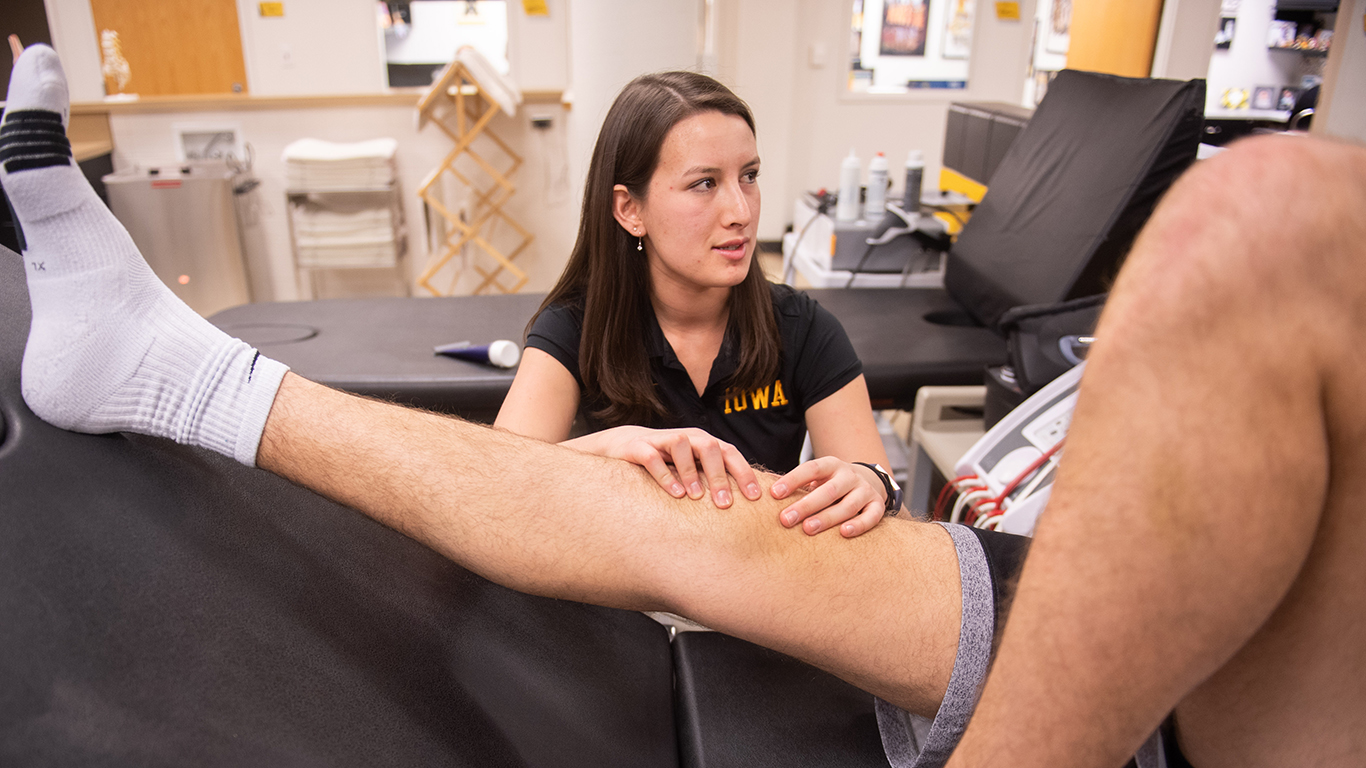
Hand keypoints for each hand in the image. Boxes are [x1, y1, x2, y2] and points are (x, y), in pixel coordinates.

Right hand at [563, 426, 761, 507]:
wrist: (625, 445)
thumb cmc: (669, 463)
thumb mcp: (694, 469)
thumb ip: (715, 480)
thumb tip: (750, 504)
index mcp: (704, 444)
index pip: (730, 453)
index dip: (744, 473)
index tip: (754, 498)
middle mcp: (688, 438)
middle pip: (710, 448)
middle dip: (719, 476)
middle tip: (725, 504)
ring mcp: (663, 440)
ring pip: (683, 446)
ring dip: (691, 472)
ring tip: (695, 497)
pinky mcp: (640, 447)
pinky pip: (653, 457)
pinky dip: (664, 474)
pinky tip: (674, 493)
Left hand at [770, 457, 886, 536]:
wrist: (868, 481)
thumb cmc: (831, 484)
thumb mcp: (816, 478)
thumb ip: (796, 485)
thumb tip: (761, 488)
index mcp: (831, 465)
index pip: (811, 469)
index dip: (792, 480)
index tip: (774, 494)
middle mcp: (849, 476)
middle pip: (828, 490)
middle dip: (806, 505)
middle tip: (785, 519)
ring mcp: (865, 490)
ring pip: (848, 504)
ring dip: (828, 518)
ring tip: (808, 529)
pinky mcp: (877, 505)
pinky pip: (872, 517)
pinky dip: (859, 525)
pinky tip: (844, 533)